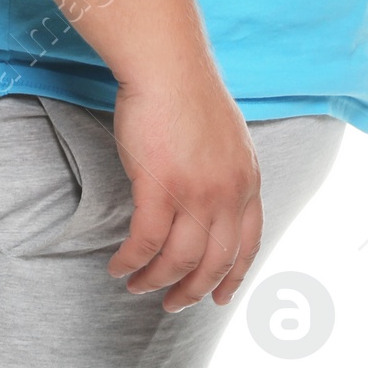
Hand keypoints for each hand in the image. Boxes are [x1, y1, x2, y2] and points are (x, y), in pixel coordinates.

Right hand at [107, 68, 262, 312]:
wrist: (167, 63)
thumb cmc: (187, 89)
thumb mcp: (226, 136)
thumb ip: (225, 169)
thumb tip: (211, 195)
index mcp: (248, 179)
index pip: (249, 244)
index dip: (233, 277)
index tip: (219, 297)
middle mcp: (228, 193)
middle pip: (215, 262)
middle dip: (192, 291)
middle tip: (171, 304)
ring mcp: (196, 193)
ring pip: (178, 260)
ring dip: (155, 281)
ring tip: (136, 286)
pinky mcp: (159, 187)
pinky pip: (145, 243)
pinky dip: (131, 261)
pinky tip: (118, 266)